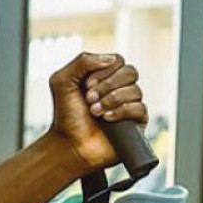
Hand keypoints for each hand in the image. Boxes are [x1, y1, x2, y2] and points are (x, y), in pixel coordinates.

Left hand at [46, 52, 148, 172]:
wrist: (69, 144)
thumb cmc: (66, 115)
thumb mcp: (62, 81)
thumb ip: (82, 61)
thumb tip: (110, 58)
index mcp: (104, 76)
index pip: (117, 60)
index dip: (103, 70)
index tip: (86, 85)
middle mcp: (119, 88)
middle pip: (130, 72)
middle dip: (107, 85)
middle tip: (89, 99)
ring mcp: (129, 104)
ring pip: (135, 90)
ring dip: (111, 100)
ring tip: (94, 112)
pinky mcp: (137, 121)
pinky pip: (140, 108)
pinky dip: (121, 111)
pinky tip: (107, 118)